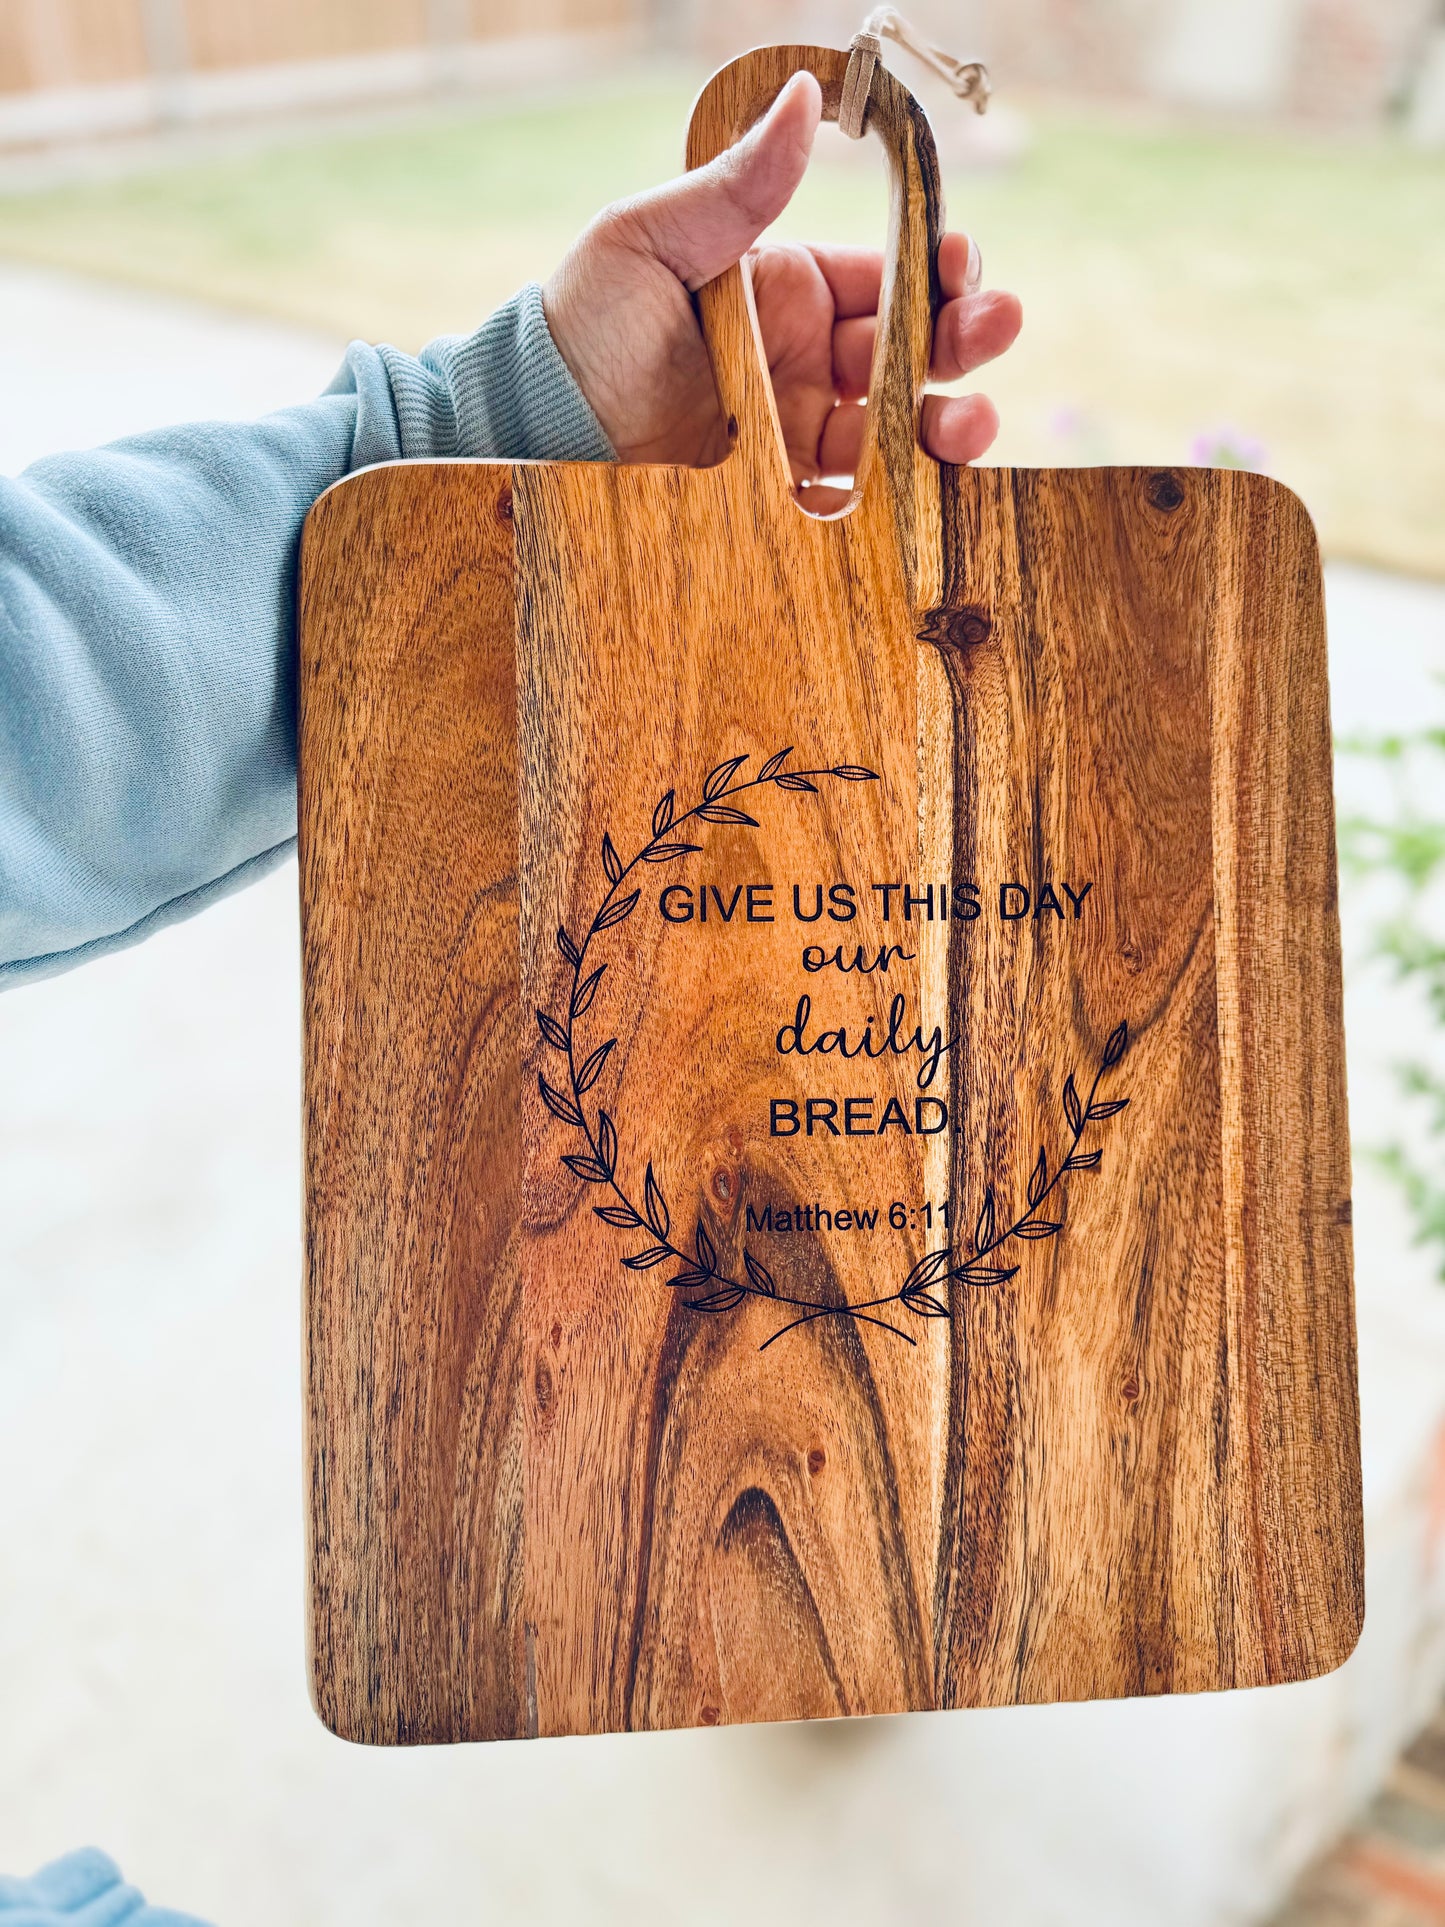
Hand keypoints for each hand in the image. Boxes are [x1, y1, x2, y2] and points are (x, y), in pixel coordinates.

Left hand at [543, 71, 1021, 510]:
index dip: (934, 269)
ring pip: (897, 428)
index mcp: (787, 289)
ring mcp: (797, 429)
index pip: (885, 275)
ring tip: (972, 423)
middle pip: (910, 350)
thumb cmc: (584, 321)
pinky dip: (899, 497)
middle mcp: (805, 359)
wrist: (537, 426)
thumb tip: (806, 98)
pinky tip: (925, 488)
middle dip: (962, 338)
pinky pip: (857, 497)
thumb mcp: (654, 235)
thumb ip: (740, 186)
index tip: (960, 262)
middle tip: (994, 325)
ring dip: (946, 424)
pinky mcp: (782, 497)